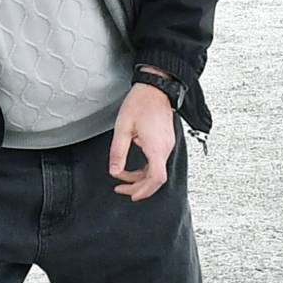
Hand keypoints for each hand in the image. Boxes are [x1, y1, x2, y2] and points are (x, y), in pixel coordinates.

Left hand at [108, 81, 178, 201]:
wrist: (155, 88)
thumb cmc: (140, 103)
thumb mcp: (123, 128)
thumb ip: (118, 152)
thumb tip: (115, 171)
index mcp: (156, 147)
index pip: (156, 178)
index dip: (144, 190)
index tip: (131, 194)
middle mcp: (165, 148)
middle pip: (156, 179)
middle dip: (139, 187)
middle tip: (121, 189)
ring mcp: (167, 145)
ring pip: (156, 171)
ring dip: (141, 178)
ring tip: (124, 179)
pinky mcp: (166, 141)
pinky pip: (157, 162)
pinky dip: (146, 169)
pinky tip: (134, 167)